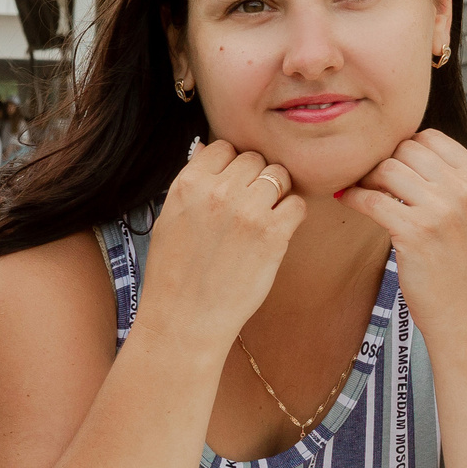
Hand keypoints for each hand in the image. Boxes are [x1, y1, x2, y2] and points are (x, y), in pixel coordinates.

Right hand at [141, 140, 303, 344]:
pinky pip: (297, 205)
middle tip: (249, 207)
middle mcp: (218, 192)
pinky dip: (292, 216)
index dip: (231, 165)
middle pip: (255, 159)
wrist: (184, 320)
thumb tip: (208, 148)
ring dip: (277, 194)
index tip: (232, 187)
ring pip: (279, 176)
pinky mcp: (273, 235)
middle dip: (256, 179)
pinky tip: (276, 234)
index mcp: (188, 184)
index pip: (224, 147)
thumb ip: (192, 183)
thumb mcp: (169, 219)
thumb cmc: (174, 274)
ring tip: (263, 220)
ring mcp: (247, 212)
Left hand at [340, 129, 466, 335]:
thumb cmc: (465, 265)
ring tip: (357, 189)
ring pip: (386, 169)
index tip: (388, 165)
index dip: (403, 147)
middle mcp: (465, 189)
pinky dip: (353, 196)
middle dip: (381, 161)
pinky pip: (371, 199)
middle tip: (367, 178)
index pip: (430, 137)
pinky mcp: (416, 233)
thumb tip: (408, 148)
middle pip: (405, 149)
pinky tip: (346, 200)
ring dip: (364, 177)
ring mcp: (442, 211)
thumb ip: (451, 181)